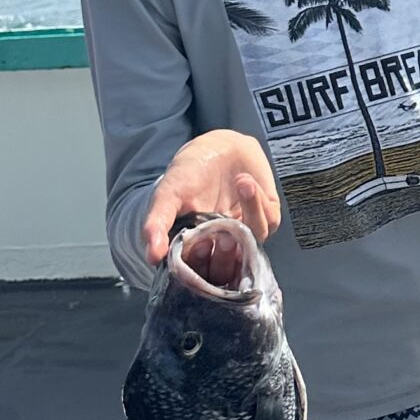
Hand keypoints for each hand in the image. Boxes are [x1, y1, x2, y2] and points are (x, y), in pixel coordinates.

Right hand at [142, 132, 279, 263]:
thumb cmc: (188, 174)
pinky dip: (258, 201)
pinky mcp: (266, 217)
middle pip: (230, 267)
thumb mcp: (167, 196)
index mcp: (196, 247)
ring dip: (249, 212)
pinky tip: (246, 181)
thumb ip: (157, 224)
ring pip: (252, 241)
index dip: (202, 264)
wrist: (217, 146)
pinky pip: (268, 221)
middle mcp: (222, 245)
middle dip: (228, 250)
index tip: (201, 245)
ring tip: (240, 181)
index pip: (199, 272)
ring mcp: (245, 233)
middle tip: (224, 224)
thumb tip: (151, 256)